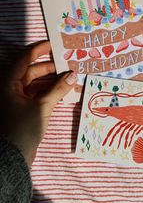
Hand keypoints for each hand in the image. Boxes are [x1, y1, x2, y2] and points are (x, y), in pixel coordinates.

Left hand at [0, 41, 76, 165]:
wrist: (12, 158)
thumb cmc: (22, 128)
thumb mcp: (42, 107)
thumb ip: (58, 89)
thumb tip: (73, 75)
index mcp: (9, 82)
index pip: (25, 59)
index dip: (39, 50)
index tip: (54, 45)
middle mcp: (11, 87)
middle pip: (32, 71)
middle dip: (50, 68)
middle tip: (68, 65)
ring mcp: (17, 98)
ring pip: (36, 83)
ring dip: (52, 81)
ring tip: (70, 79)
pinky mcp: (24, 108)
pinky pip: (38, 94)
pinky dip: (50, 92)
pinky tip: (63, 91)